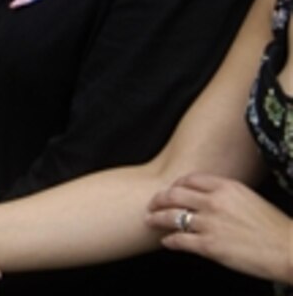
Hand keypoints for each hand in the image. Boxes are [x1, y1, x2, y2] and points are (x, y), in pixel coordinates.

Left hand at [145, 173, 292, 283]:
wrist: (289, 250)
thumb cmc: (276, 228)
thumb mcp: (251, 199)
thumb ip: (228, 196)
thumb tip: (213, 198)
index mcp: (227, 187)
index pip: (190, 179)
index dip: (176, 184)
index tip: (171, 188)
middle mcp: (214, 201)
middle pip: (175, 194)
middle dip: (159, 199)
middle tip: (151, 203)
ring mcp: (210, 223)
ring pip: (172, 216)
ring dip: (157, 218)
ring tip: (150, 220)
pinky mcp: (209, 245)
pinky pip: (180, 240)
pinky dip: (169, 240)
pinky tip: (166, 241)